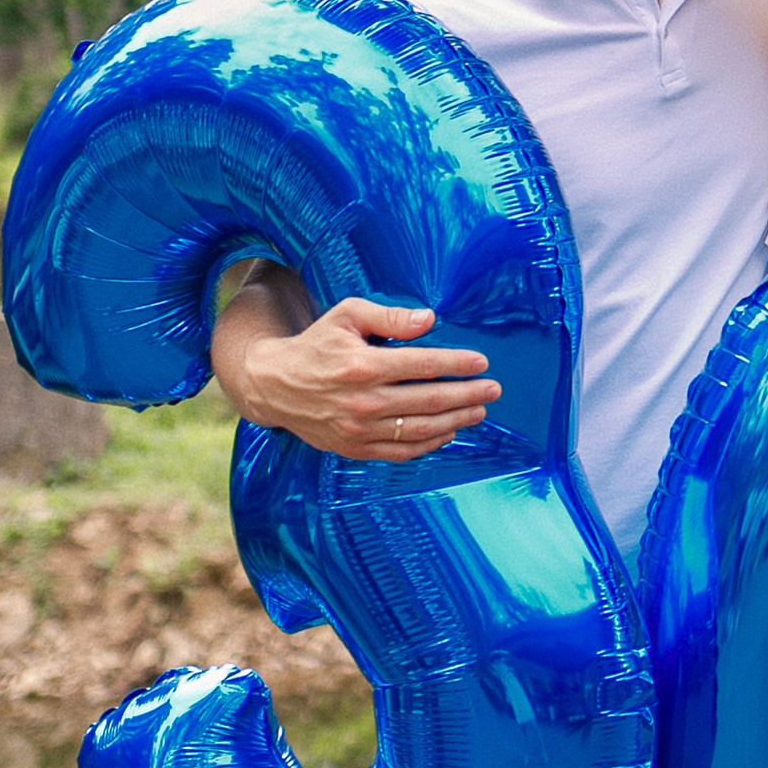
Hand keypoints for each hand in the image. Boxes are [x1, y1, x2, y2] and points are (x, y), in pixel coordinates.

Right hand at [213, 289, 496, 462]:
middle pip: (429, 399)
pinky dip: (429, 444)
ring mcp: (359, 429)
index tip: (481, 361)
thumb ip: (390, 316)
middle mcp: (363, 400)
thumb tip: (429, 319)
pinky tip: (448, 432)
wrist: (274, 385)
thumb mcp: (347, 316)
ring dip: (456, 420)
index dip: (457, 363)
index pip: (423, 365)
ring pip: (419, 429)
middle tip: (493, 389)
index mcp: (363, 364)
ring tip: (479, 411)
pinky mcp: (355, 448)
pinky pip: (401, 451)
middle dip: (468, 394)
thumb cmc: (316, 344)